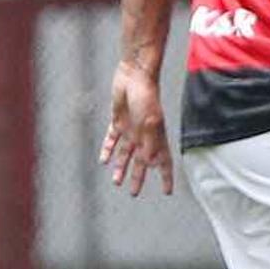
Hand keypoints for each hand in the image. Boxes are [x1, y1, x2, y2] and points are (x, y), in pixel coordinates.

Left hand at [99, 61, 173, 195]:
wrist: (135, 76)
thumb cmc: (147, 96)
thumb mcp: (150, 121)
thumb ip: (150, 141)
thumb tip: (151, 162)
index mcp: (156, 137)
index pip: (163, 162)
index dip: (165, 177)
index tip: (166, 192)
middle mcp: (145, 136)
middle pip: (142, 162)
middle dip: (139, 177)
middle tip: (134, 192)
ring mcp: (131, 129)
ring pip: (126, 154)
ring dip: (121, 167)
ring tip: (116, 181)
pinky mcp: (118, 120)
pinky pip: (112, 139)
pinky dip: (108, 150)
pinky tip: (103, 160)